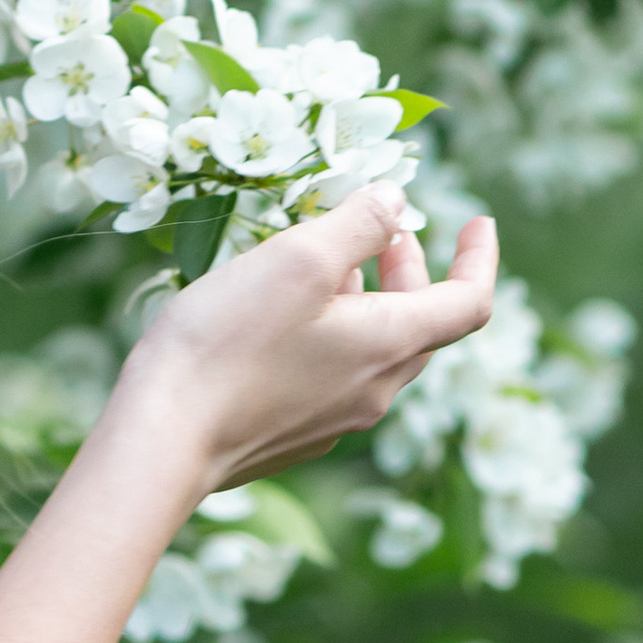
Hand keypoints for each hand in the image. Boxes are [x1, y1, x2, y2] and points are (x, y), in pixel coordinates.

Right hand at [119, 184, 496, 492]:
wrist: (163, 440)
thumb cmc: (228, 343)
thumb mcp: (299, 259)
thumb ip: (358, 223)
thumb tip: (398, 202)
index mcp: (389, 346)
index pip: (469, 303)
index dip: (479, 257)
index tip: (478, 220)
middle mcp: (374, 391)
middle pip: (421, 323)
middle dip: (412, 269)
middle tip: (385, 229)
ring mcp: (334, 418)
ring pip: (376, 348)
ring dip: (369, 297)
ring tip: (326, 261)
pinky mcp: (294, 432)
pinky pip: (336, 373)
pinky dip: (334, 330)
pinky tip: (283, 313)